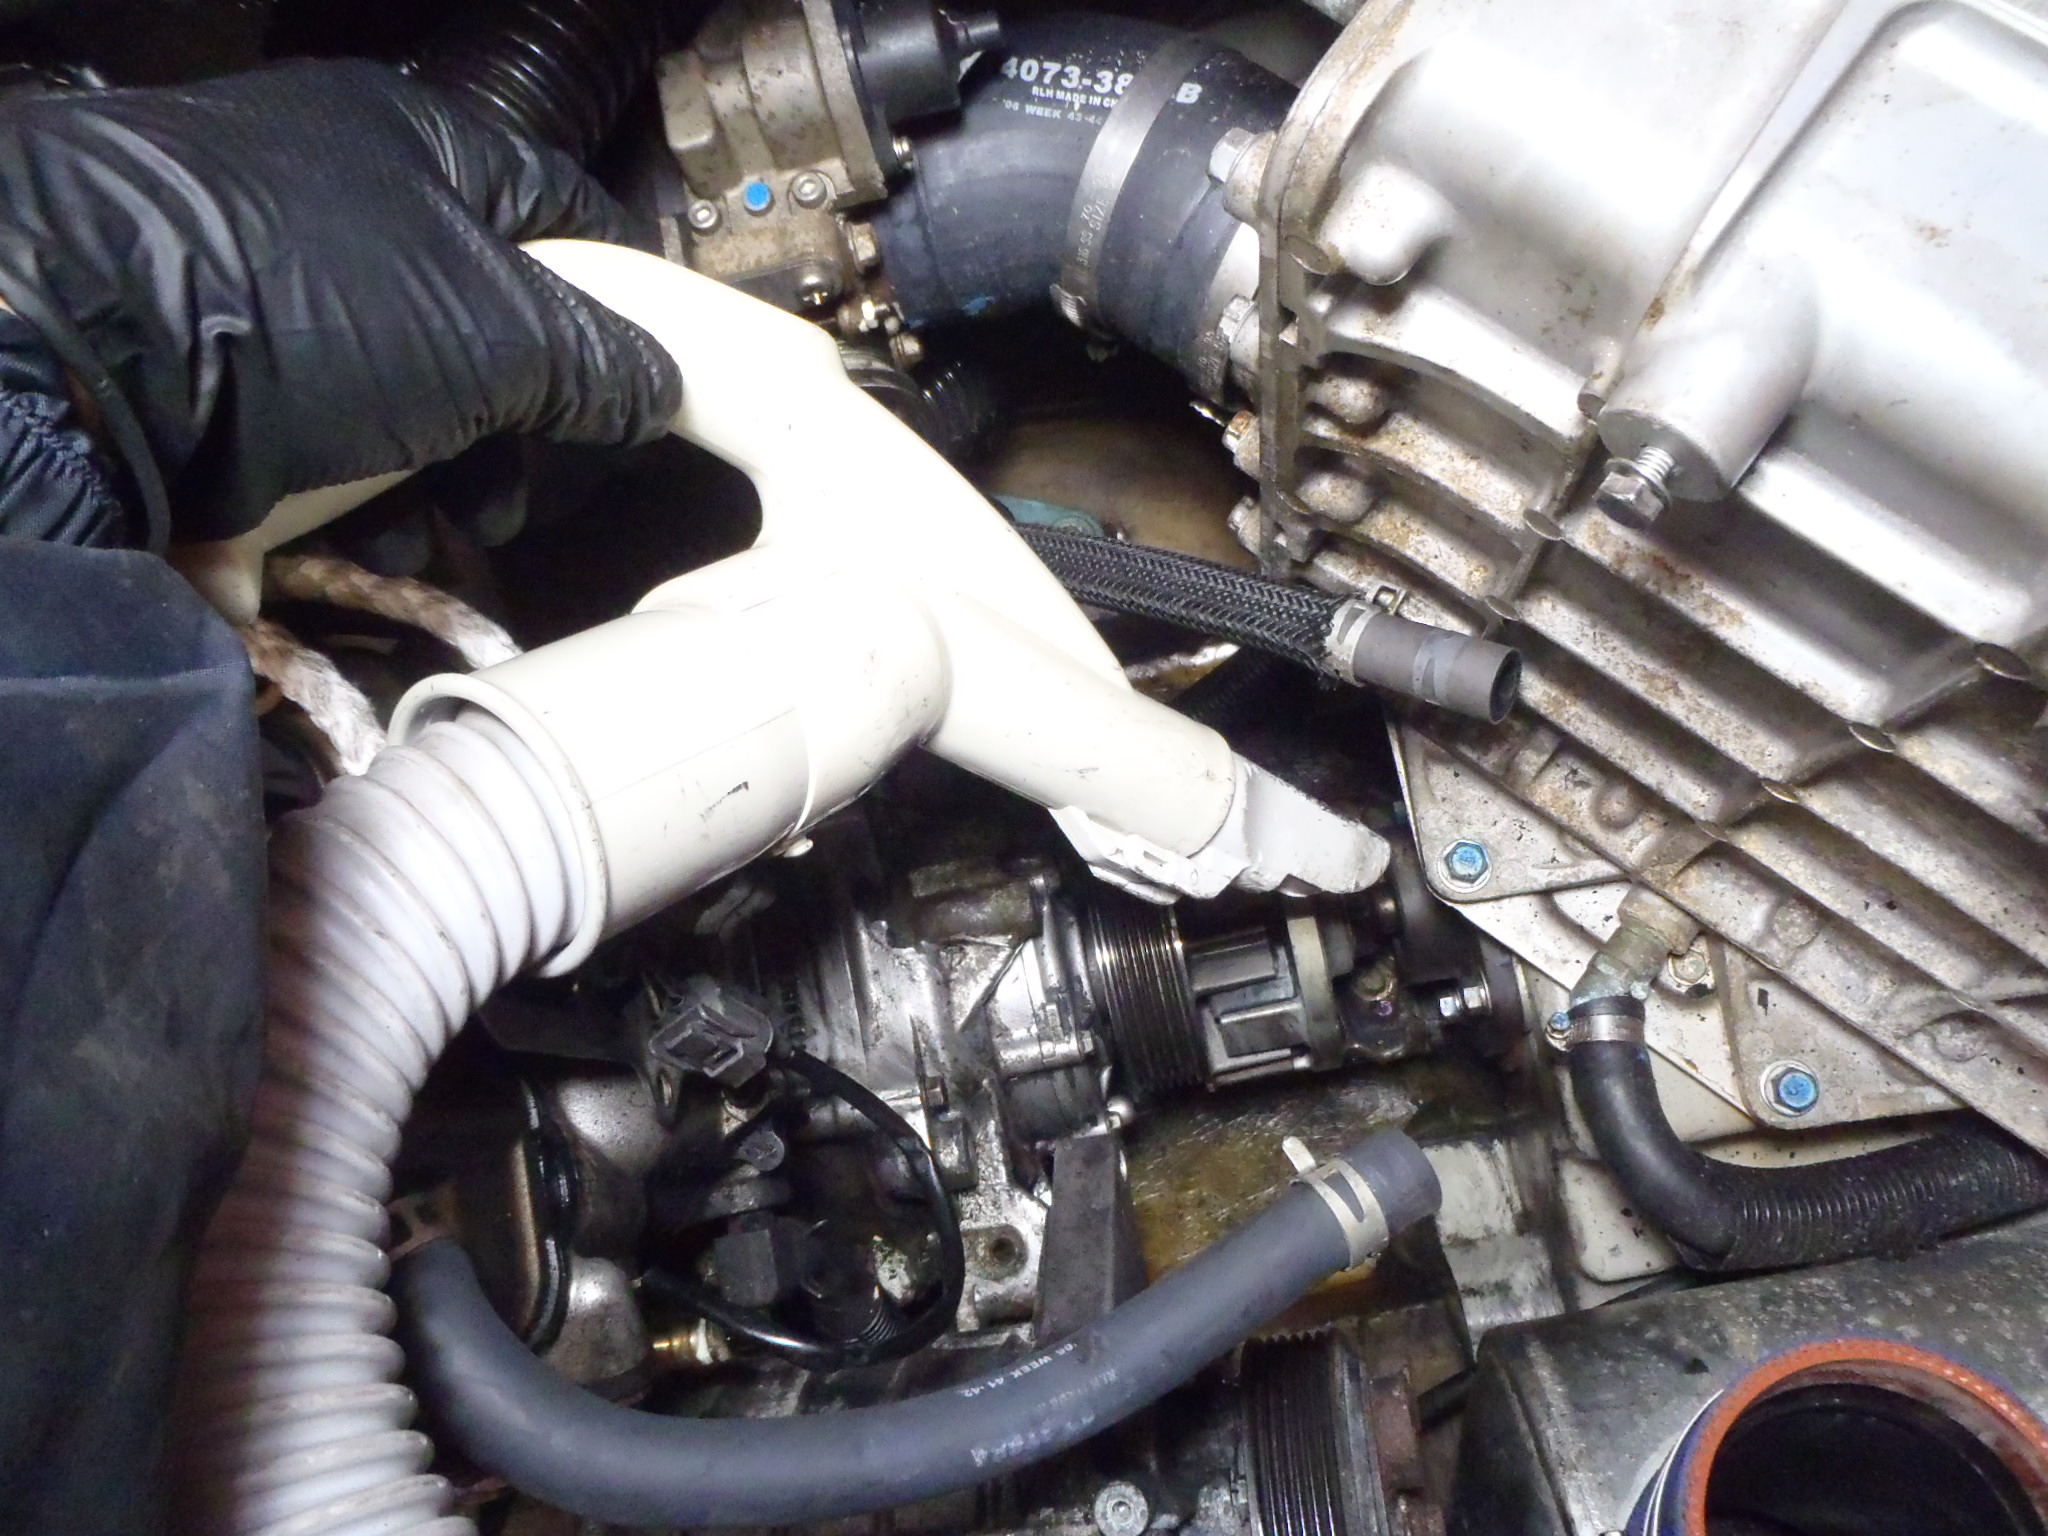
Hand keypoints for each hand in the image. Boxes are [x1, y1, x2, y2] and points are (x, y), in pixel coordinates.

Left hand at [0, 59, 681, 545]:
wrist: (77, 361)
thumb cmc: (309, 309)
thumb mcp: (493, 331)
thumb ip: (596, 361)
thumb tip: (656, 389)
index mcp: (417, 148)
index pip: (561, 209)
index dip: (622, 297)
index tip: (655, 381)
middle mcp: (338, 201)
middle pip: (484, 320)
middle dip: (520, 426)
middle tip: (527, 491)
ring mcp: (266, 285)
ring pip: (404, 392)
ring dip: (442, 480)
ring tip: (443, 536)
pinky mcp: (208, 368)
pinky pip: (317, 431)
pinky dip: (352, 494)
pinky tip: (358, 545)